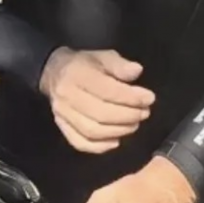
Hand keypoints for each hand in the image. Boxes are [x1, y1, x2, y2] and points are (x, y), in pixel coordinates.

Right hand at [39, 47, 155, 152]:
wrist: (54, 73)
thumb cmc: (84, 64)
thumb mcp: (102, 56)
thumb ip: (119, 64)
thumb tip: (136, 71)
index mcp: (77, 74)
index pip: (107, 91)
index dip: (131, 98)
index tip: (149, 98)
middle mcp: (68, 96)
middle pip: (101, 114)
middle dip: (128, 116)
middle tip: (144, 112)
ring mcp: (63, 114)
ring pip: (92, 131)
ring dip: (118, 131)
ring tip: (134, 124)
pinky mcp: (62, 126)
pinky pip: (81, 143)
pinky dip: (100, 146)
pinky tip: (116, 140)